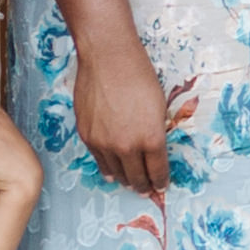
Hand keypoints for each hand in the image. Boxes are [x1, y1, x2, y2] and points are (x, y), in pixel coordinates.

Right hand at [64, 30, 178, 198]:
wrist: (108, 59)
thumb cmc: (139, 76)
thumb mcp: (160, 106)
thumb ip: (155, 132)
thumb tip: (153, 149)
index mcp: (151, 138)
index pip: (158, 171)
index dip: (161, 181)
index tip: (162, 186)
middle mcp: (127, 146)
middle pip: (137, 177)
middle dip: (144, 185)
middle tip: (147, 190)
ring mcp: (104, 143)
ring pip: (116, 172)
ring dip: (125, 179)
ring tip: (130, 184)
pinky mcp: (87, 136)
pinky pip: (98, 160)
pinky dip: (106, 168)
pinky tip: (110, 172)